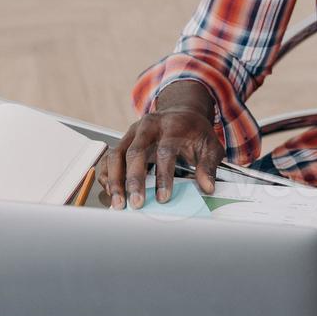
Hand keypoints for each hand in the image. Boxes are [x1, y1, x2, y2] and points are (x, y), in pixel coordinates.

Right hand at [100, 106, 222, 209]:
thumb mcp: (210, 144)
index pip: (164, 151)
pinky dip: (107, 175)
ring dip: (114, 180)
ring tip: (118, 203)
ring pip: (116, 154)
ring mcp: (132, 133)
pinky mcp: (122, 141)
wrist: (181, 112)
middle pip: (135, 152)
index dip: (163, 176)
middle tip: (136, 203)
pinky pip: (108, 158)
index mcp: (171, 126)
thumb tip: (207, 186)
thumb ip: (208, 165)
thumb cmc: (195, 132)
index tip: (163, 198)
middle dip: (134, 180)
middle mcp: (147, 127)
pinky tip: (110, 191)